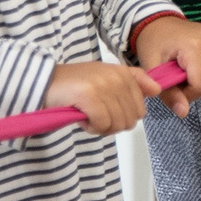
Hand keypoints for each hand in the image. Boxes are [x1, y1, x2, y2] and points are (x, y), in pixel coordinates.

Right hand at [43, 60, 158, 135]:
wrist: (43, 82)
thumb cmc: (74, 85)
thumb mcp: (106, 79)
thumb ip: (133, 83)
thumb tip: (157, 90)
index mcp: (123, 73)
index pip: (141, 106)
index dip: (124, 116)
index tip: (109, 111)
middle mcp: (116, 77)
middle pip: (130, 119)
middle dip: (112, 124)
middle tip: (95, 115)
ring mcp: (104, 86)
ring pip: (117, 124)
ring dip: (100, 126)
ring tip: (87, 115)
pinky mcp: (90, 96)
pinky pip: (102, 124)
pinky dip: (91, 127)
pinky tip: (81, 118)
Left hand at [132, 15, 200, 117]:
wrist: (161, 23)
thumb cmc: (154, 44)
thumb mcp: (154, 69)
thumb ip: (168, 93)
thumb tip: (183, 113)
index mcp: (194, 46)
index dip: (187, 94)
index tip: (173, 86)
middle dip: (194, 88)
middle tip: (178, 77)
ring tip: (188, 70)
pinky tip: (200, 66)